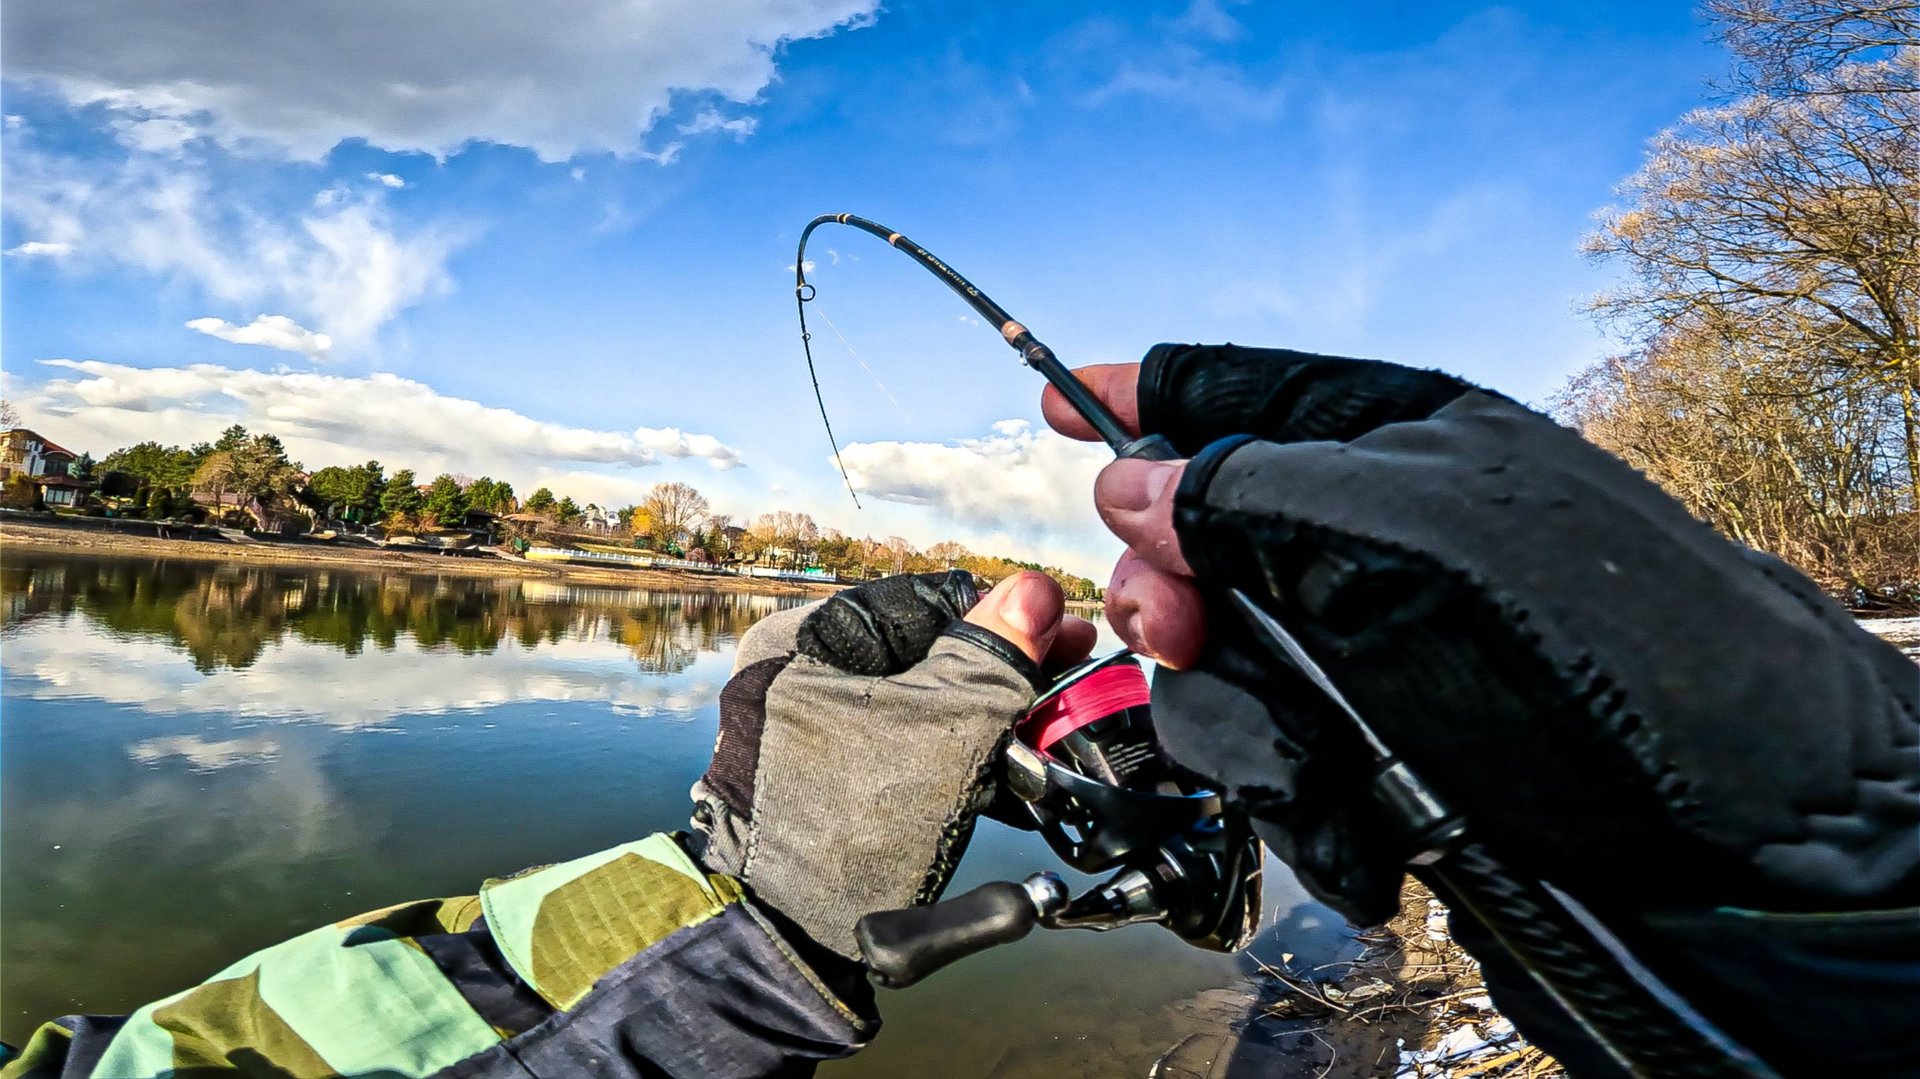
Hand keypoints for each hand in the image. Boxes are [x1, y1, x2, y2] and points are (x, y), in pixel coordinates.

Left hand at [690, 570, 1094, 959]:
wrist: (786, 943)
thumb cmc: (849, 829)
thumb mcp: (945, 729)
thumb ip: (993, 656)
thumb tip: (1033, 591)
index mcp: (808, 638)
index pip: (930, 600)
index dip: (1007, 617)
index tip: (1064, 634)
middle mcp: (799, 674)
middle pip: (928, 650)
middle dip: (1004, 670)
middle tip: (1065, 683)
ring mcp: (810, 731)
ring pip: (922, 701)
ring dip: (989, 717)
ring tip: (1046, 735)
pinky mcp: (828, 781)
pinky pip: (905, 746)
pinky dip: (956, 755)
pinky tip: (1008, 776)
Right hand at [1046, 345, 1917, 923]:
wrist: (1723, 838)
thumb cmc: (1598, 650)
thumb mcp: (1407, 532)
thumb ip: (1249, 494)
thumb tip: (1128, 482)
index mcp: (1401, 441)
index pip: (1241, 388)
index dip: (1140, 392)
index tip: (1047, 397)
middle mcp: (1377, 538)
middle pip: (1201, 540)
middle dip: (1169, 589)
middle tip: (1172, 628)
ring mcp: (1374, 647)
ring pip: (1222, 660)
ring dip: (1242, 717)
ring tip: (1310, 756)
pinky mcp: (1378, 744)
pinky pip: (1272, 754)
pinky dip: (1297, 792)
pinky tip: (1355, 811)